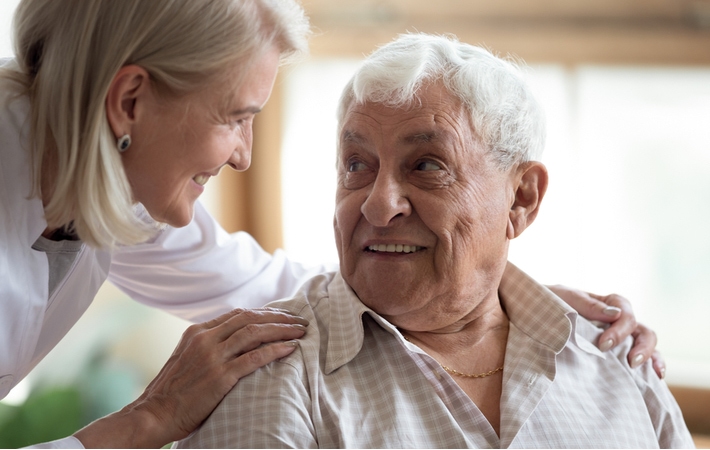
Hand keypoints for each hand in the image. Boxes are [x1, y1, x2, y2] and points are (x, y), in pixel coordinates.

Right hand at [73, 307, 307, 447]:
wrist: (153, 414)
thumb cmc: (171, 393)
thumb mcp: (186, 359)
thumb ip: (207, 347)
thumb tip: (233, 344)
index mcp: (197, 332)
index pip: (238, 314)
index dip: (264, 313)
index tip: (282, 316)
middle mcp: (205, 339)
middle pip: (250, 318)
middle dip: (278, 317)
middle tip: (299, 320)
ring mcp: (213, 357)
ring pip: (255, 333)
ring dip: (282, 330)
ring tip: (301, 331)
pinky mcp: (220, 376)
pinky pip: (255, 357)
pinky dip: (275, 350)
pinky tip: (290, 348)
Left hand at [547, 285, 664, 378]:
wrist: (531, 314)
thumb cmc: (547, 303)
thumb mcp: (563, 298)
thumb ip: (587, 304)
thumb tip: (615, 314)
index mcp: (605, 304)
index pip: (625, 312)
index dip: (620, 328)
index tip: (604, 345)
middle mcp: (616, 321)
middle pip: (641, 329)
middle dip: (642, 345)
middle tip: (631, 362)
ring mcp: (618, 338)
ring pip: (645, 343)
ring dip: (651, 356)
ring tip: (651, 373)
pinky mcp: (614, 354)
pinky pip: (639, 358)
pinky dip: (652, 365)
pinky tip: (655, 378)